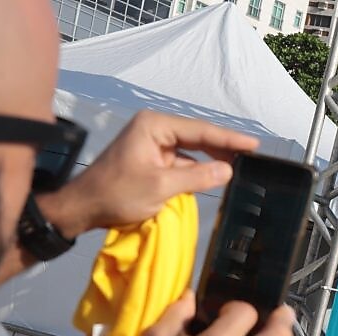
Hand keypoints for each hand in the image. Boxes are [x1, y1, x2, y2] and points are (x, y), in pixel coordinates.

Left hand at [42, 110, 259, 237]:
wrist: (83, 207)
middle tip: (252, 155)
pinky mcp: (151, 159)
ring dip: (212, 158)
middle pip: (198, 136)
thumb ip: (197, 177)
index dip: (229, 139)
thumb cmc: (117, 194)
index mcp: (154, 126)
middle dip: (224, 147)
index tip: (254, 144)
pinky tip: (216, 175)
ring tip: (241, 165)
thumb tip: (228, 171)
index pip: (200, 130)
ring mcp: (152, 144)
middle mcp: (154, 128)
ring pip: (191, 149)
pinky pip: (182, 161)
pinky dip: (198, 169)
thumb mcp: (161, 187)